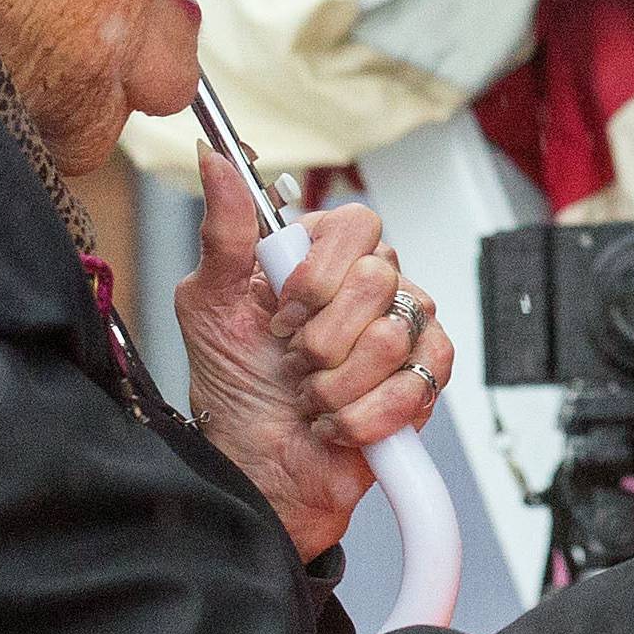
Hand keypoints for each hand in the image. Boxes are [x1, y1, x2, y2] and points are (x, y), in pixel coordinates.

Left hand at [176, 149, 452, 561]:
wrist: (256, 473)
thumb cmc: (234, 389)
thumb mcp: (209, 305)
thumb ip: (224, 231)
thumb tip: (214, 160)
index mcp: (322, 255)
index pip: (357, 224)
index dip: (319, 273)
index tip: (281, 312)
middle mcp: (369, 285)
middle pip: (376, 279)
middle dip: (320, 339)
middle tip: (293, 362)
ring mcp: (403, 330)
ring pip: (392, 334)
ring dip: (334, 385)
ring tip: (311, 398)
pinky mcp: (424, 381)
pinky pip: (417, 381)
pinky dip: (364, 416)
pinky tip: (338, 423)